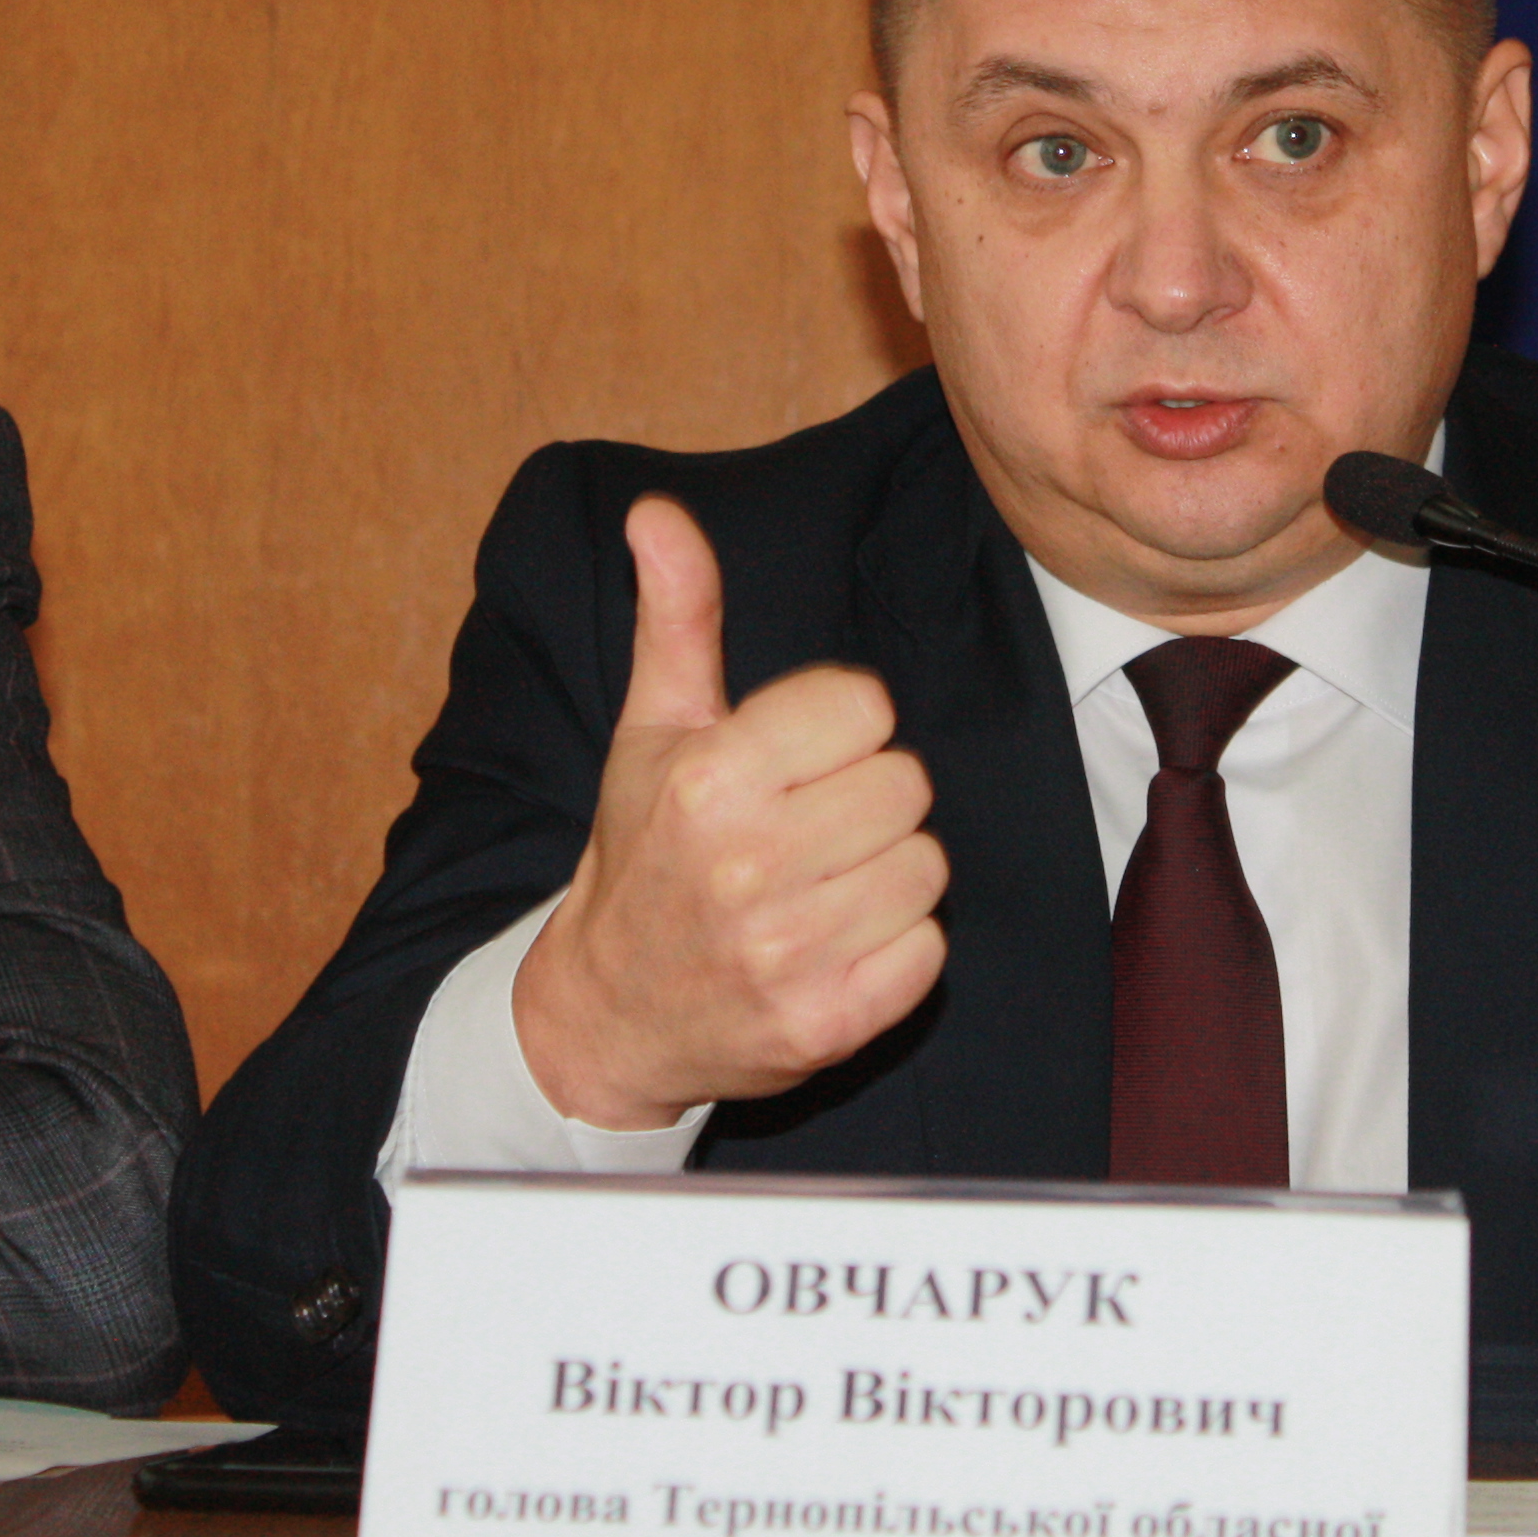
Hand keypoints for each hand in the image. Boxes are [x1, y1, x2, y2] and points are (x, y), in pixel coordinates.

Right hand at [511, 494, 949, 1129]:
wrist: (609, 1014)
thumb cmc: (643, 853)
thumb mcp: (653, 729)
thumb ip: (678, 615)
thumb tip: (656, 512)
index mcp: (711, 780)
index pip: (865, 705)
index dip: (842, 728)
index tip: (797, 760)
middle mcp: (747, 865)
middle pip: (906, 784)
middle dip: (869, 800)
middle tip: (811, 829)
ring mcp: (787, 952)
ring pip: (926, 867)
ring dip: (887, 874)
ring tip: (823, 887)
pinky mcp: (824, 1024)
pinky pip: (927, 953)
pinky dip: (897, 950)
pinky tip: (838, 945)